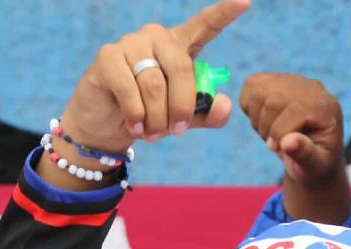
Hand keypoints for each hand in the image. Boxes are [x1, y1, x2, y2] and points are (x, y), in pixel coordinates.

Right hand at [57, 0, 250, 155]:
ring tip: (151, 133)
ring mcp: (131, 43)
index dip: (223, 13)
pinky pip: (130, 88)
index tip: (245, 1)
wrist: (106, 127)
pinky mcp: (108, 56)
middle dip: (181, 107)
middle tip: (176, 131)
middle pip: (180, 68)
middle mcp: (156, 38)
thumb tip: (225, 105)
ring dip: (156, 118)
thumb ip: (206, 113)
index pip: (204, 26)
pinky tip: (134, 126)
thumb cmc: (148, 117)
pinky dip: (136, 114)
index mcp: (180, 47)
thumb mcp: (182, 120)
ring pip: (154, 83)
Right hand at [240, 73, 344, 185]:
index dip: (279, 132)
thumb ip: (305, 155)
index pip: (295, 110)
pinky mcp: (275, 79)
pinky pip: (251, 84)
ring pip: (258, 90)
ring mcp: (292, 80)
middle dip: (266, 127)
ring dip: (257, 117)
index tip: (275, 148)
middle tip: (273, 144)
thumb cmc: (315, 164)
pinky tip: (263, 119)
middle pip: (274, 99)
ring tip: (269, 132)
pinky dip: (249, 105)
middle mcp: (311, 88)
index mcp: (325, 108)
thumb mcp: (316, 166)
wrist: (312, 156)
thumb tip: (288, 142)